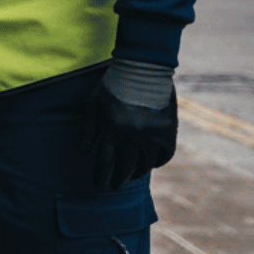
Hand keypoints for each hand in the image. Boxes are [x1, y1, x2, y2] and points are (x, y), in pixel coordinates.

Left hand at [83, 59, 177, 190]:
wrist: (144, 67)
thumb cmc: (114, 84)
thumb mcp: (94, 104)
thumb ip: (88, 129)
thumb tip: (84, 153)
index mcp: (112, 130)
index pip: (105, 163)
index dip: (101, 176)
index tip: (99, 183)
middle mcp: (133, 136)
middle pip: (125, 168)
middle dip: (118, 180)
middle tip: (115, 186)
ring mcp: (152, 135)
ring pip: (145, 164)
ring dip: (137, 173)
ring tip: (132, 175)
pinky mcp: (169, 131)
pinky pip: (165, 155)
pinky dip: (158, 162)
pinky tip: (151, 164)